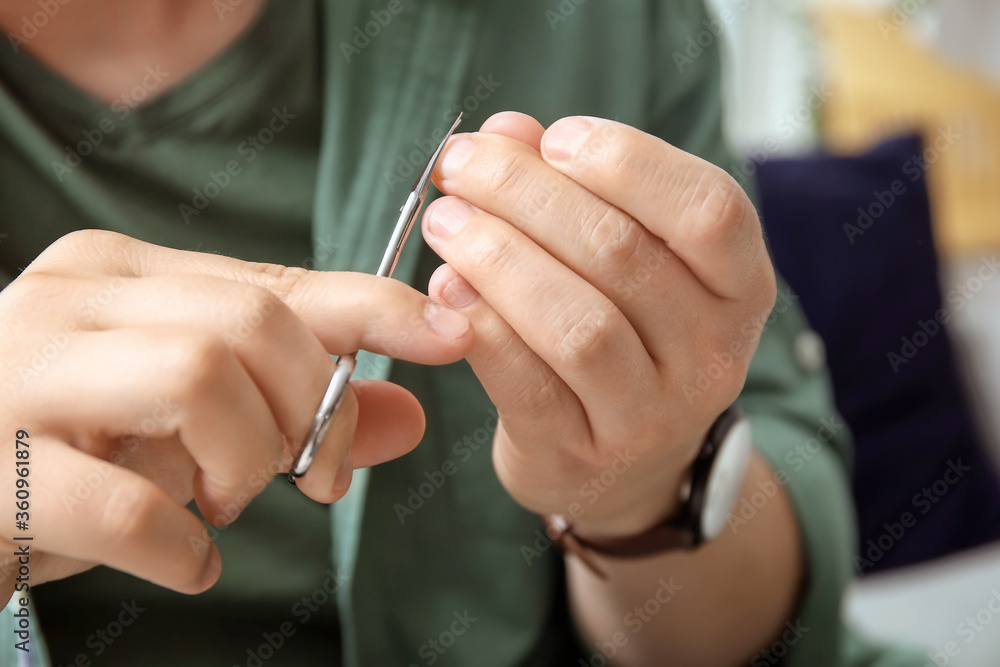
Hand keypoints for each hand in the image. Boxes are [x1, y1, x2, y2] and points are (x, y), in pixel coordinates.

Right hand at [0, 230, 471, 602]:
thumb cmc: (70, 456)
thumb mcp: (189, 429)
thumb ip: (294, 412)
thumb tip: (408, 412)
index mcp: (119, 277)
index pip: (274, 281)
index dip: (373, 307)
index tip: (448, 334)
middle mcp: (67, 301)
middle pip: (248, 324)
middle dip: (309, 408)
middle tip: (309, 477)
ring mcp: (16, 375)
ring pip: (195, 376)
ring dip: (244, 460)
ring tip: (227, 503)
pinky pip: (129, 504)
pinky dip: (182, 547)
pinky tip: (185, 562)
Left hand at [422, 113, 774, 537]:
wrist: (623, 466)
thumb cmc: (625, 336)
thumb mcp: (627, 261)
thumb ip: (574, 189)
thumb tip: (506, 132)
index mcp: (740, 288)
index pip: (708, 210)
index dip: (628, 162)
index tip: (554, 138)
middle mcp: (712, 355)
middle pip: (622, 254)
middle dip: (526, 194)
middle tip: (463, 166)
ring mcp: (651, 416)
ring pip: (577, 324)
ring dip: (498, 258)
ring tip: (445, 221)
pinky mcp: (582, 456)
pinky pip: (528, 385)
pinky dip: (481, 327)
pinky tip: (445, 289)